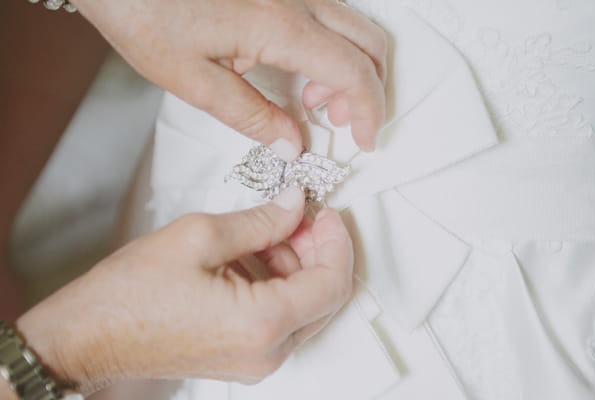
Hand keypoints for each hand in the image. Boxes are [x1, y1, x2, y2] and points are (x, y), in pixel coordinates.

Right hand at [15, 187, 352, 393]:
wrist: (89, 336)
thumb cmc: (129, 297)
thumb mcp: (201, 236)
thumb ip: (262, 219)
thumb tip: (294, 205)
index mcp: (263, 323)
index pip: (332, 283)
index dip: (337, 242)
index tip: (327, 214)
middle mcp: (267, 352)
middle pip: (323, 296)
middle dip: (317, 250)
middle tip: (300, 215)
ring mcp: (255, 361)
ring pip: (303, 307)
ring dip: (296, 264)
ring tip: (270, 230)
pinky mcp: (243, 359)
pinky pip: (279, 319)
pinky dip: (278, 284)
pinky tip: (254, 256)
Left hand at [70, 0, 386, 156]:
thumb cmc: (145, 13)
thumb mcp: (194, 80)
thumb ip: (251, 115)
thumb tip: (290, 143)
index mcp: (278, 26)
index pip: (353, 71)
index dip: (369, 110)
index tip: (364, 139)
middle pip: (369, 43)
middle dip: (368, 90)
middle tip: (342, 123)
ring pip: (353, 27)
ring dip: (351, 68)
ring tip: (314, 100)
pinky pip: (329, 16)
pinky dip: (333, 48)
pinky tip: (302, 68)